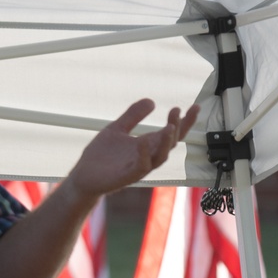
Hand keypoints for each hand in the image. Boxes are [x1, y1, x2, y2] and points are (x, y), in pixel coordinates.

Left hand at [67, 98, 198, 199]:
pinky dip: (143, 154)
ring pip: (160, 156)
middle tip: (178, 111)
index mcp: (147, 145)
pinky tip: (142, 140)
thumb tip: (152, 100)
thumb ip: (133, 115)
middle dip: (178, 128)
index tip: (194, 106)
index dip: (184, 121)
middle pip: (170, 143)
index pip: (171, 132)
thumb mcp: (117, 128)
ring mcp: (139, 167)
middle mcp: (147, 156)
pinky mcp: (127, 176)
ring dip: (166, 142)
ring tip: (170, 126)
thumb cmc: (102, 155)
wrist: (83, 175)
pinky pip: (141, 166)